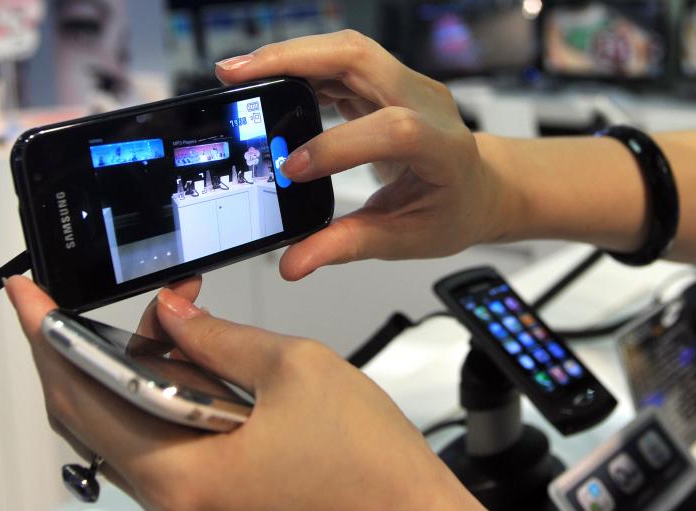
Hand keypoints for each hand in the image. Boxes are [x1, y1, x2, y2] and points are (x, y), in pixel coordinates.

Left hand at [5, 275, 480, 510]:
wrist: (406, 510)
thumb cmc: (367, 461)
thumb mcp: (293, 369)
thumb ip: (219, 336)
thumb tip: (172, 314)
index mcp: (183, 472)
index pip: (82, 394)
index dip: (47, 335)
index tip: (30, 296)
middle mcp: (175, 499)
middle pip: (90, 415)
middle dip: (95, 346)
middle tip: (125, 302)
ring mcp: (191, 501)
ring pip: (125, 427)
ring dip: (137, 370)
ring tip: (177, 324)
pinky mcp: (211, 495)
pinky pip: (158, 441)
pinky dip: (162, 397)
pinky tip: (194, 363)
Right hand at [216, 30, 506, 280]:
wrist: (478, 186)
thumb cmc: (452, 210)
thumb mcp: (405, 239)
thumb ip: (347, 246)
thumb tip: (295, 261)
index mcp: (443, 146)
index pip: (393, 129)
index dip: (338, 144)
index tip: (291, 170)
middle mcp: (426, 102)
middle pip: (360, 58)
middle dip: (292, 61)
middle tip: (236, 76)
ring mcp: (406, 85)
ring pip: (345, 50)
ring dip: (288, 56)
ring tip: (239, 75)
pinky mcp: (385, 82)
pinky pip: (340, 61)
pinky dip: (299, 66)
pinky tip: (268, 82)